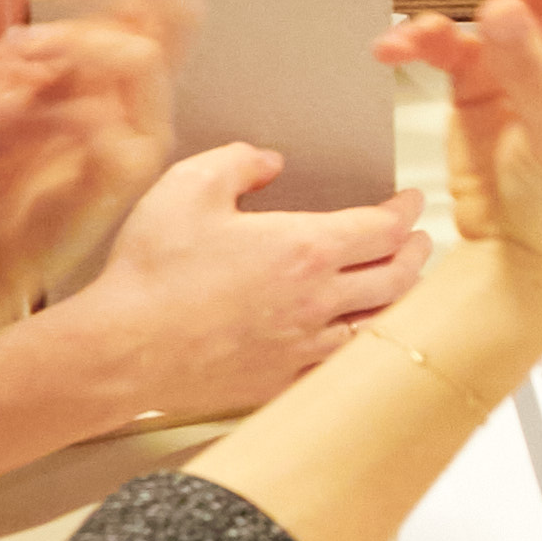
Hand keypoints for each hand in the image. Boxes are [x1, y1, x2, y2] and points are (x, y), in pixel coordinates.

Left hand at [0, 0, 183, 306]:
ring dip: (79, 43)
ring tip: (25, 58)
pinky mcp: (127, 171)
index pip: (147, 9)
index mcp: (100, 73)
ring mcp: (134, 133)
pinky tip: (24, 111)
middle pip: (166, 25)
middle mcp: (128, 100)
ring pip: (138, 57)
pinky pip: (116, 117)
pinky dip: (69, 106)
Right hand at [43, 145, 429, 426]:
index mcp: (305, 250)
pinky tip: (356, 337)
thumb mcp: (188, 186)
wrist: (122, 349)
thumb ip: (237, 161)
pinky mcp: (282, 380)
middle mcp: (318, 301)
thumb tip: (268, 160)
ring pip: (379, 325)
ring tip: (400, 285)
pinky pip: (341, 364)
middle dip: (415, 254)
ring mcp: (303, 346)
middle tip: (418, 240)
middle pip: (397, 278)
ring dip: (399, 301)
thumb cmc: (152, 270)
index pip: (383, 229)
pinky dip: (361, 346)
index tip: (412, 202)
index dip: (407, 212)